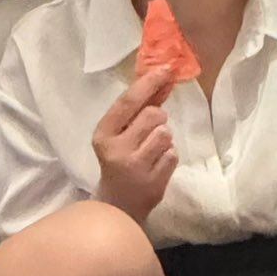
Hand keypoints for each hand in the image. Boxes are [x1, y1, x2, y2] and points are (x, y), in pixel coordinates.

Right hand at [92, 67, 176, 224]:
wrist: (117, 206)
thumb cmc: (118, 162)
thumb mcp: (117, 135)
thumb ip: (136, 110)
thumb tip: (161, 78)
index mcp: (103, 133)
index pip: (128, 102)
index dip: (148, 83)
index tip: (166, 69)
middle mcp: (117, 149)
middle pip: (153, 115)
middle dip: (158, 119)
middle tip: (150, 132)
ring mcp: (136, 167)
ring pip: (166, 134)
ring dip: (164, 139)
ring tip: (151, 151)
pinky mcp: (154, 182)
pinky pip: (173, 154)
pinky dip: (169, 157)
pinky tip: (155, 166)